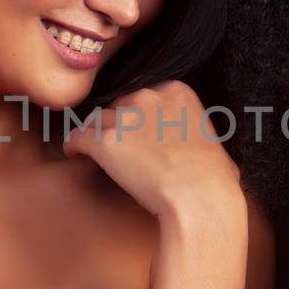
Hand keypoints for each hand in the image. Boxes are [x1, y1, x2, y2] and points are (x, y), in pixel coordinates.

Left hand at [60, 80, 242, 220]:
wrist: (200, 197)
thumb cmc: (213, 178)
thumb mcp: (212, 140)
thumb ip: (193, 131)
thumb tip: (197, 144)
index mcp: (176, 91)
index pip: (144, 97)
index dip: (139, 118)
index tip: (140, 136)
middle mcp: (148, 96)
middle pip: (119, 106)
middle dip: (119, 127)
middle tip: (122, 151)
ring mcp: (125, 117)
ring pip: (97, 121)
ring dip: (97, 137)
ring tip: (98, 155)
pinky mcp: (105, 141)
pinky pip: (78, 137)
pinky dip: (75, 146)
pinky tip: (76, 155)